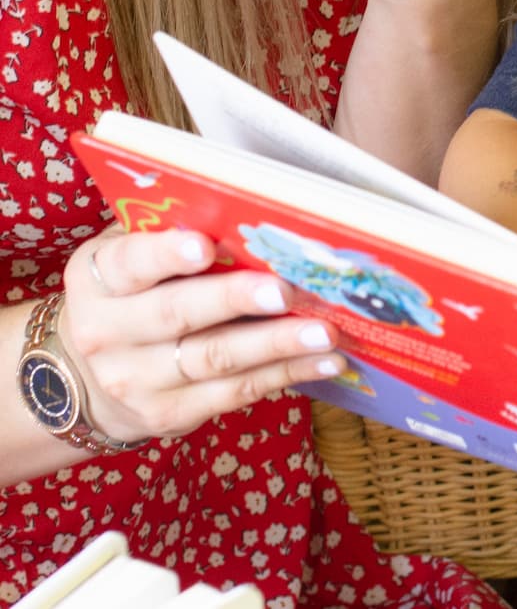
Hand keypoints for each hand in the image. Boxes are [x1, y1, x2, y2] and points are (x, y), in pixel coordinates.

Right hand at [55, 229, 343, 444]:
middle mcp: (105, 333)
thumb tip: (252, 207)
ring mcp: (134, 382)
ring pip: (213, 358)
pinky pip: (234, 393)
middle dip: (235, 299)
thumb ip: (175, 229)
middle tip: (286, 290)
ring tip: (324, 332)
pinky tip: (325, 361)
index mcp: (98, 278)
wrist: (85, 379)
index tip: (206, 247)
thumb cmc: (136, 290)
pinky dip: (285, 374)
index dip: (166, 255)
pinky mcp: (167, 416)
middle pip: (176, 314)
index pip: (130, 263)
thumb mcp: (134, 252)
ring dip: (276, 344)